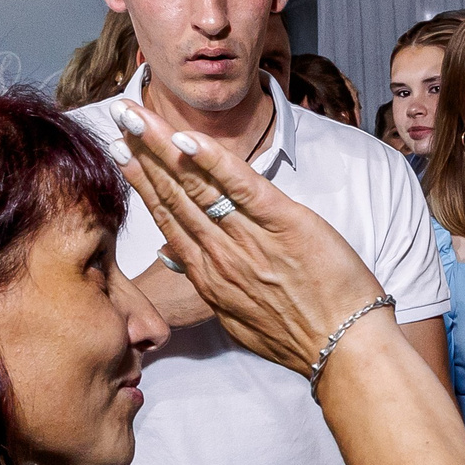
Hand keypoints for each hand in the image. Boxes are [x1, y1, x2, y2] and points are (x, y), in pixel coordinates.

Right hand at [115, 101, 384, 374]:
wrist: (345, 348)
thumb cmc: (302, 337)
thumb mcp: (241, 321)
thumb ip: (210, 286)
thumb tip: (177, 259)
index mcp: (209, 277)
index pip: (167, 220)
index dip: (142, 184)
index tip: (123, 156)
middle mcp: (219, 255)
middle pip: (172, 195)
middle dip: (142, 153)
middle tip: (119, 118)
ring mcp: (248, 238)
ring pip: (195, 185)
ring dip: (162, 146)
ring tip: (136, 116)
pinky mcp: (283, 222)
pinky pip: (240, 184)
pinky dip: (212, 159)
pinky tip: (185, 139)